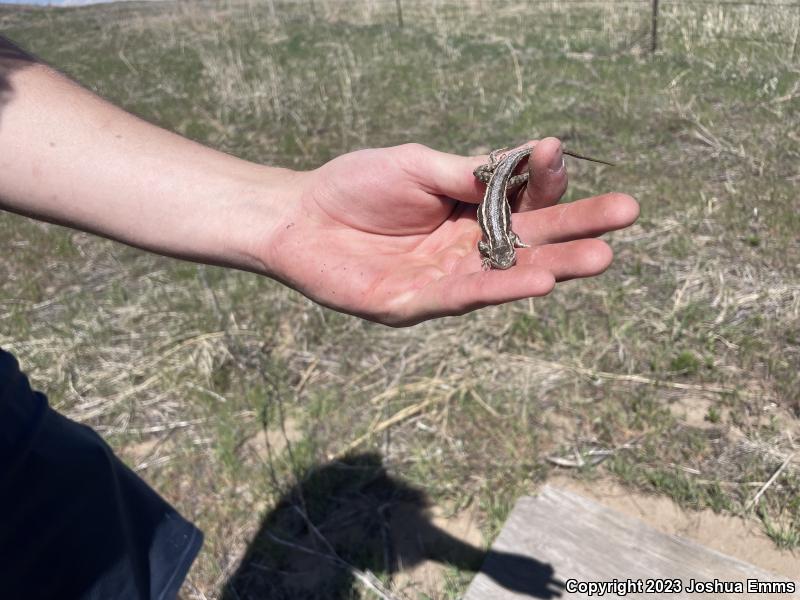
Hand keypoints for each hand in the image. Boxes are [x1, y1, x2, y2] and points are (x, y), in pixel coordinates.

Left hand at [255, 138, 637, 326]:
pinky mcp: (415, 304)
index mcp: (469, 210)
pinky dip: (501, 287)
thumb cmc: (356, 185)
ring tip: (600, 256)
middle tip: (628, 213)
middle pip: (530, 239)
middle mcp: (465, 248)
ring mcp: (443, 279)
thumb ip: (469, 172)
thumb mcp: (418, 166)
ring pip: (506, 274)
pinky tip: (538, 278)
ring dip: (553, 265)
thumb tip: (529, 158)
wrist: (297, 217)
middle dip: (578, 227)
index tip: (556, 152)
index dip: (543, 178)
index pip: (522, 198)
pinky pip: (463, 296)